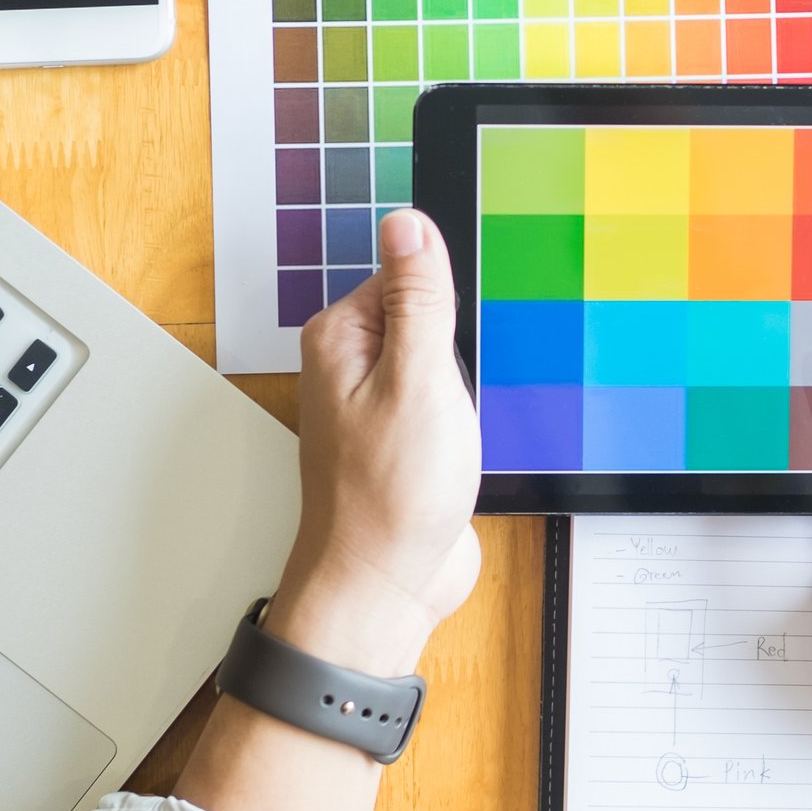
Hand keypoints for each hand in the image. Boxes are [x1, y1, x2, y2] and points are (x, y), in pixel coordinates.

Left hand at [268, 208, 482, 674]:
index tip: (458, 349)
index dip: (449, 308)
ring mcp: (377, 406)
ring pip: (444, 365)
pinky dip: (466, 421)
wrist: (385, 587)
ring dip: (468, 391)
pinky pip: (446, 405)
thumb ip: (419, 298)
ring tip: (459, 431)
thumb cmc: (391, 498)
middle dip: (464, 351)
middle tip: (459, 397)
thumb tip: (409, 223)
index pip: (407, 276)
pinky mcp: (404, 440)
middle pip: (429, 319)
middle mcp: (352, 367)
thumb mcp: (420, 379)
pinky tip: (464, 449)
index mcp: (342, 338)